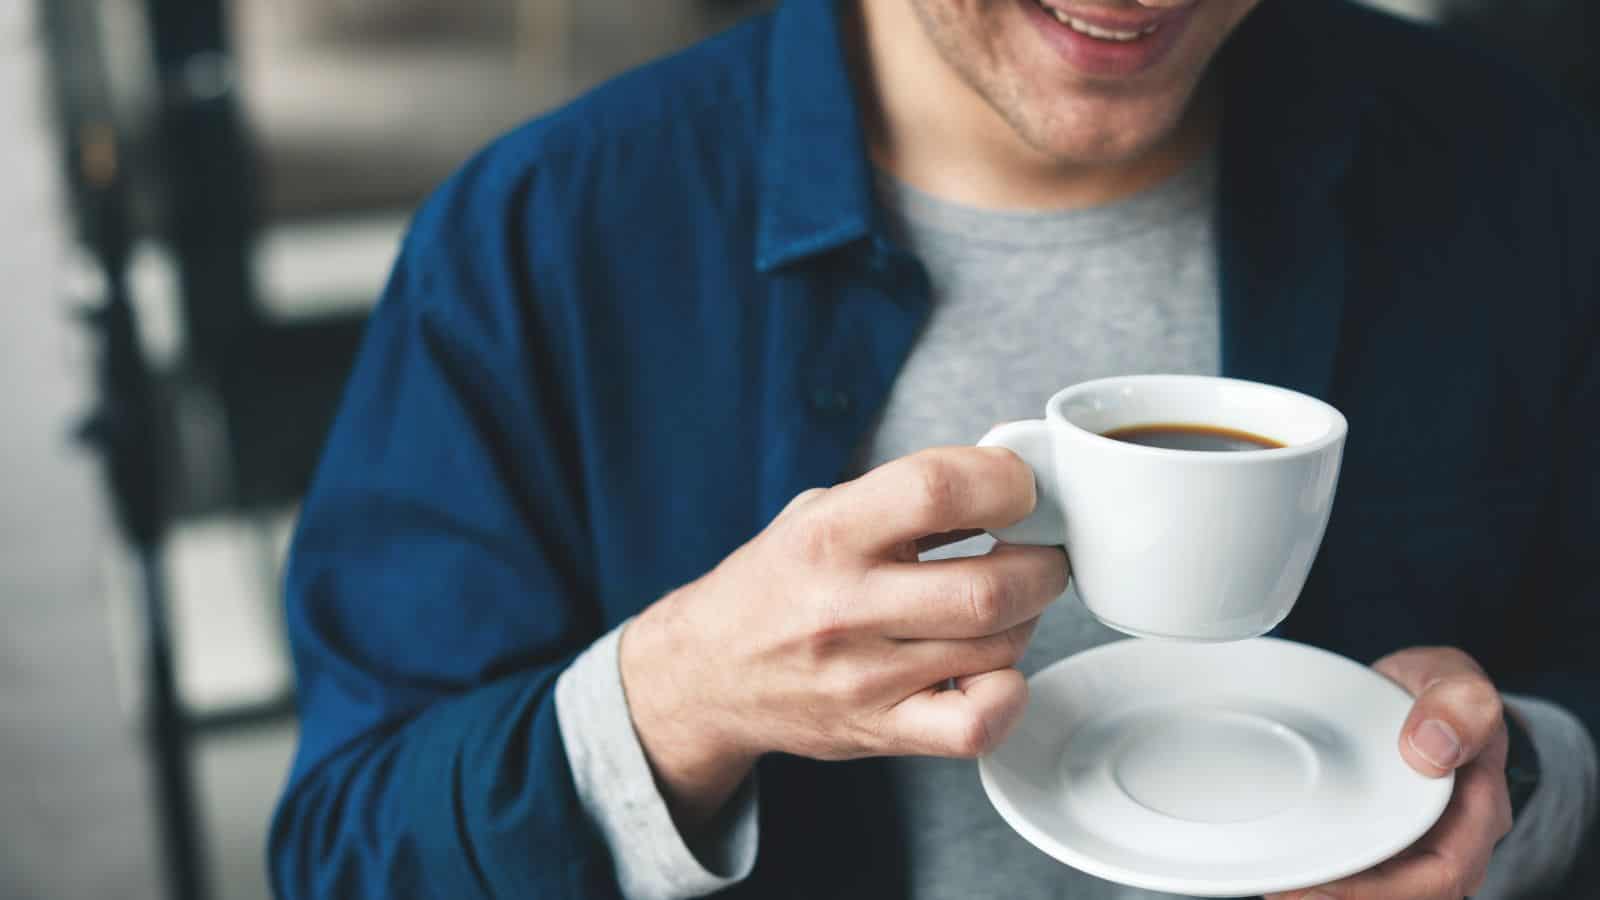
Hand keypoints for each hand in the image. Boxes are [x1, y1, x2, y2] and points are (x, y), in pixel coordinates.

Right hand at [619, 447, 1067, 829]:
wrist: (706, 674)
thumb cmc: (776, 585)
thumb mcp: (820, 513)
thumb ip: (903, 497)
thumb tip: (1006, 484)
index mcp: (829, 533)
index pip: (936, 489)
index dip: (1003, 481)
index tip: (1019, 489)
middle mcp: (845, 606)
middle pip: (989, 587)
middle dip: (1042, 565)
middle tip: (1039, 554)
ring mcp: (863, 677)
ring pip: (997, 649)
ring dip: (1026, 620)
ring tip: (1007, 605)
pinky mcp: (879, 730)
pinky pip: (975, 725)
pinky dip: (1009, 696)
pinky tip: (995, 670)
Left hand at [1267, 647, 1513, 899]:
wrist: (1428, 694)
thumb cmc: (1442, 692)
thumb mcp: (1455, 680)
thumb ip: (1457, 704)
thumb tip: (1430, 751)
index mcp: (1480, 808)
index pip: (1443, 871)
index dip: (1382, 888)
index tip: (1323, 879)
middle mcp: (1456, 839)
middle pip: (1410, 893)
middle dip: (1347, 898)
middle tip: (1285, 890)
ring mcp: (1424, 845)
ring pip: (1388, 890)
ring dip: (1335, 894)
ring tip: (1279, 888)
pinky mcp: (1394, 842)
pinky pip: (1371, 876)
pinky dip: (1333, 882)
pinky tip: (1292, 878)